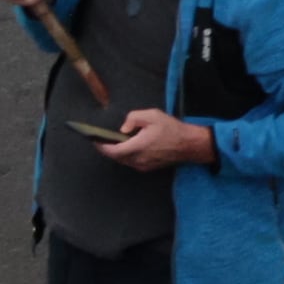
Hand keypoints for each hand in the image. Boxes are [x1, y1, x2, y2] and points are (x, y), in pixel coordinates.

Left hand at [95, 108, 212, 172]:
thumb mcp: (152, 116)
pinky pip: (131, 162)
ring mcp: (143, 166)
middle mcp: (138, 160)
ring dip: (116, 152)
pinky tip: (127, 146)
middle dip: (107, 148)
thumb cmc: (172, 129)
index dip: (101, 146)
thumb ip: (133, 118)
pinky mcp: (147, 168)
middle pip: (115, 156)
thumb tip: (122, 129)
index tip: (94, 140)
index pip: (112, 151)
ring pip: (123, 160)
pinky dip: (125, 155)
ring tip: (112, 141)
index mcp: (137, 147)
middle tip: (101, 139)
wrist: (189, 144)